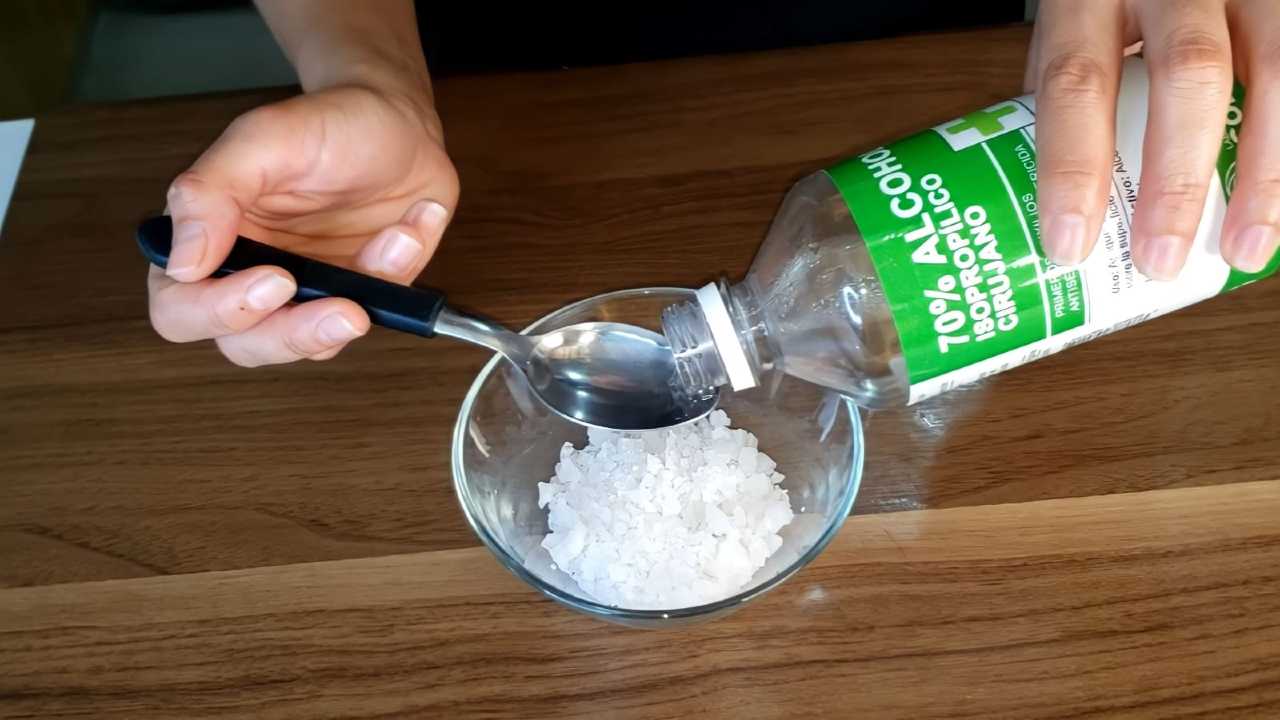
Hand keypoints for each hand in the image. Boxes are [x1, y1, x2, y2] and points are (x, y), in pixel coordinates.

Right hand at [147, 84, 457, 365]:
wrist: (402, 124)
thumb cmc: (329, 124)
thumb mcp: (263, 139)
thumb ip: (209, 192)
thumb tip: (182, 263)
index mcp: (209, 240)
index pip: (180, 308)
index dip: (217, 311)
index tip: (274, 280)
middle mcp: (252, 274)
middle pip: (244, 345)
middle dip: (294, 334)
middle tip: (342, 306)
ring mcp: (309, 292)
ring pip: (311, 346)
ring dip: (359, 301)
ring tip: (394, 242)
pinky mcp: (360, 296)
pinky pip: (376, 313)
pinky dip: (397, 273)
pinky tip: (406, 229)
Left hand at [1027, 0, 1276, 278]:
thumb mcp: (1073, 30)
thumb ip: (1069, 99)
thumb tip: (1051, 208)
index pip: (1076, 81)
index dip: (1072, 167)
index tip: (1069, 244)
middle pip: (1186, 74)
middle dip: (1175, 180)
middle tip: (1159, 260)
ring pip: (1273, 70)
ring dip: (1263, 173)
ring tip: (1243, 248)